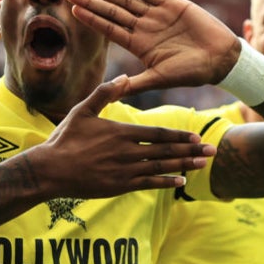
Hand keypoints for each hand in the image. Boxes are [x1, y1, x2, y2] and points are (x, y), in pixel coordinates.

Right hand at [32, 75, 214, 198]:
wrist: (51, 170)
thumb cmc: (65, 139)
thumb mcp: (83, 111)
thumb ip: (105, 93)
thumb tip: (124, 77)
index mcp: (121, 132)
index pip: (157, 134)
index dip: (179, 136)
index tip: (196, 135)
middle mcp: (127, 152)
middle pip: (166, 151)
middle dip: (190, 151)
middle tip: (212, 151)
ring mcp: (124, 171)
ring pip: (161, 168)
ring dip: (184, 166)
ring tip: (203, 164)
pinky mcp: (119, 186)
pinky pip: (148, 184)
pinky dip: (166, 183)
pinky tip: (181, 182)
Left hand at [67, 0, 239, 94]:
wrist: (219, 59)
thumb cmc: (191, 73)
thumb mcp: (159, 79)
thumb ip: (135, 85)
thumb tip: (111, 95)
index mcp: (138, 45)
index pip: (109, 30)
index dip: (92, 20)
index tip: (73, 11)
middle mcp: (144, 28)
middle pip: (112, 12)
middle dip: (92, 3)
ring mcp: (156, 16)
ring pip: (127, 1)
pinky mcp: (172, 5)